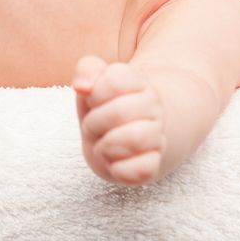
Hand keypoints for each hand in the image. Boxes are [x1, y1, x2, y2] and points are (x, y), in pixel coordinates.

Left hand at [73, 55, 165, 184]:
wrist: (127, 138)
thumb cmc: (104, 107)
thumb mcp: (93, 84)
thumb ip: (87, 70)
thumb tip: (82, 86)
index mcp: (138, 82)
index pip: (114, 81)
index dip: (94, 94)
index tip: (93, 102)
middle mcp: (153, 106)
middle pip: (120, 111)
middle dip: (93, 123)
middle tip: (92, 127)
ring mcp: (157, 136)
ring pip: (135, 138)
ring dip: (105, 146)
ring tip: (102, 145)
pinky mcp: (154, 164)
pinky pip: (141, 169)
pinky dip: (119, 169)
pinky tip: (113, 163)